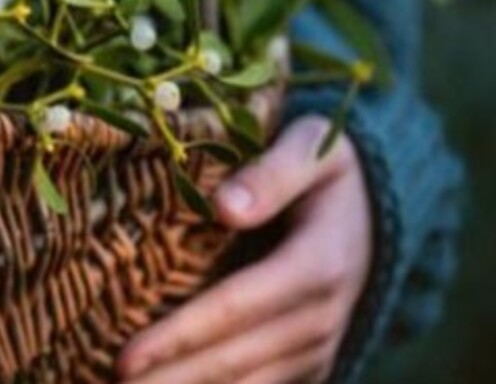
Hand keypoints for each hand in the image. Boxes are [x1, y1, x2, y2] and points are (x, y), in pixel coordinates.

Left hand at [117, 115, 372, 383]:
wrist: (385, 208)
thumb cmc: (328, 170)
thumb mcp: (313, 149)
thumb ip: (273, 174)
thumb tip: (224, 207)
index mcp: (316, 264)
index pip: (234, 308)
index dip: (178, 336)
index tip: (125, 357)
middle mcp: (319, 318)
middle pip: (233, 360)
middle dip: (169, 379)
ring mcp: (317, 347)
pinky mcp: (309, 362)